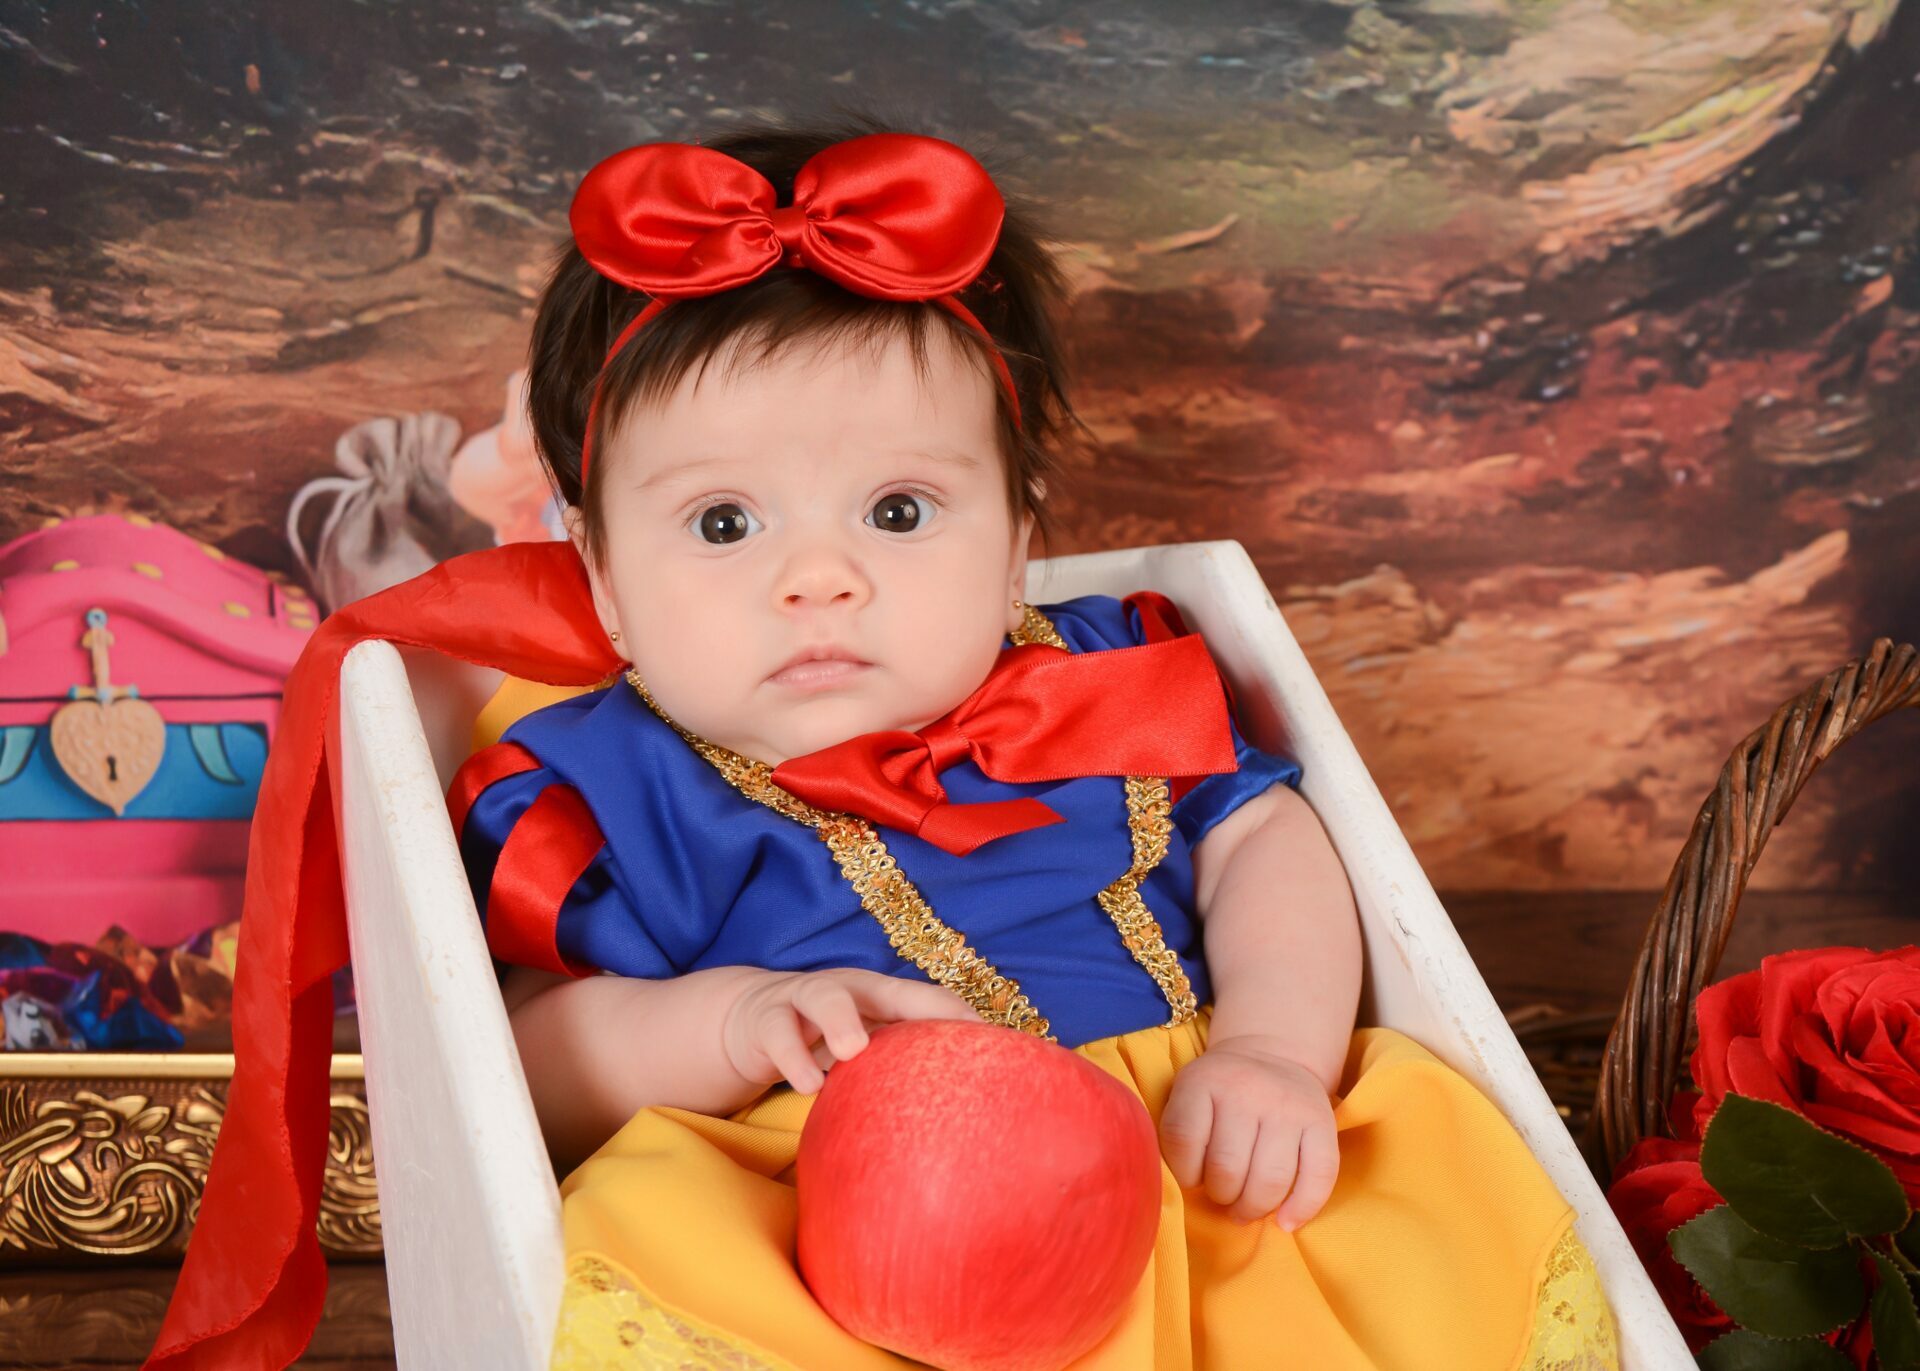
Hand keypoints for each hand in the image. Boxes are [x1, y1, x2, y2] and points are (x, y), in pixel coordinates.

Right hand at [720, 968, 976, 1094]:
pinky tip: (809, 1086)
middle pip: (886, 988)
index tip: (993, 1042)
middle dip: (918, 1007)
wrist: (746, 1023)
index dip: (957, 1014)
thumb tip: (953, 1118)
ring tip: (850, 1053)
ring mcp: (803, 998)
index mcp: (878, 997)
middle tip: (945, 1040)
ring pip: (822, 996)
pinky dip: (794, 1058)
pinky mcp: (765, 1019)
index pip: (927, 999)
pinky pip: (778, 1034)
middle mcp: (847, 990)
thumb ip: (894, 1068)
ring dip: (840, 1021)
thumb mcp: (859, 1048)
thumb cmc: (820, 1043)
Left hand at [1159, 1035, 1339, 1229]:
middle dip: (1221, 1196)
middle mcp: (1246, 1090)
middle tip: (1223, 1196)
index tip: (1193, 1178)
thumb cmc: (1221, 1092)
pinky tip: (1286, 1222)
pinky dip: (1301, 1208)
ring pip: (1270, 1179)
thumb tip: (1186, 1193)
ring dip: (1254, 1207)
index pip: (1183, 1140)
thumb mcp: (1188, 1095)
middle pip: (1227, 1168)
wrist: (1272, 1053)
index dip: (1185, 1173)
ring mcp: (1287, 1106)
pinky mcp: (1322, 1121)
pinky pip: (1319, 1176)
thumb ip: (1180, 1135)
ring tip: (1246, 1209)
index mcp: (1202, 1081)